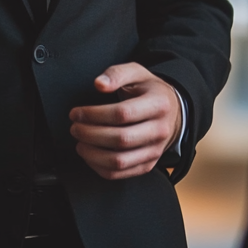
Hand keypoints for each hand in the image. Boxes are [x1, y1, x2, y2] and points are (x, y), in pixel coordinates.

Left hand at [68, 63, 181, 179]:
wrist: (173, 111)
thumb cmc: (150, 90)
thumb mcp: (137, 72)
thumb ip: (116, 74)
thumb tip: (99, 84)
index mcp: (158, 104)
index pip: (122, 113)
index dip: (94, 114)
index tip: (77, 113)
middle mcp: (159, 130)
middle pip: (120, 139)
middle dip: (90, 134)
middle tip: (75, 127)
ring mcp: (155, 151)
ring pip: (120, 161)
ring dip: (93, 154)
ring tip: (80, 142)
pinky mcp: (148, 165)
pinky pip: (121, 174)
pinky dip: (100, 168)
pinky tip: (90, 155)